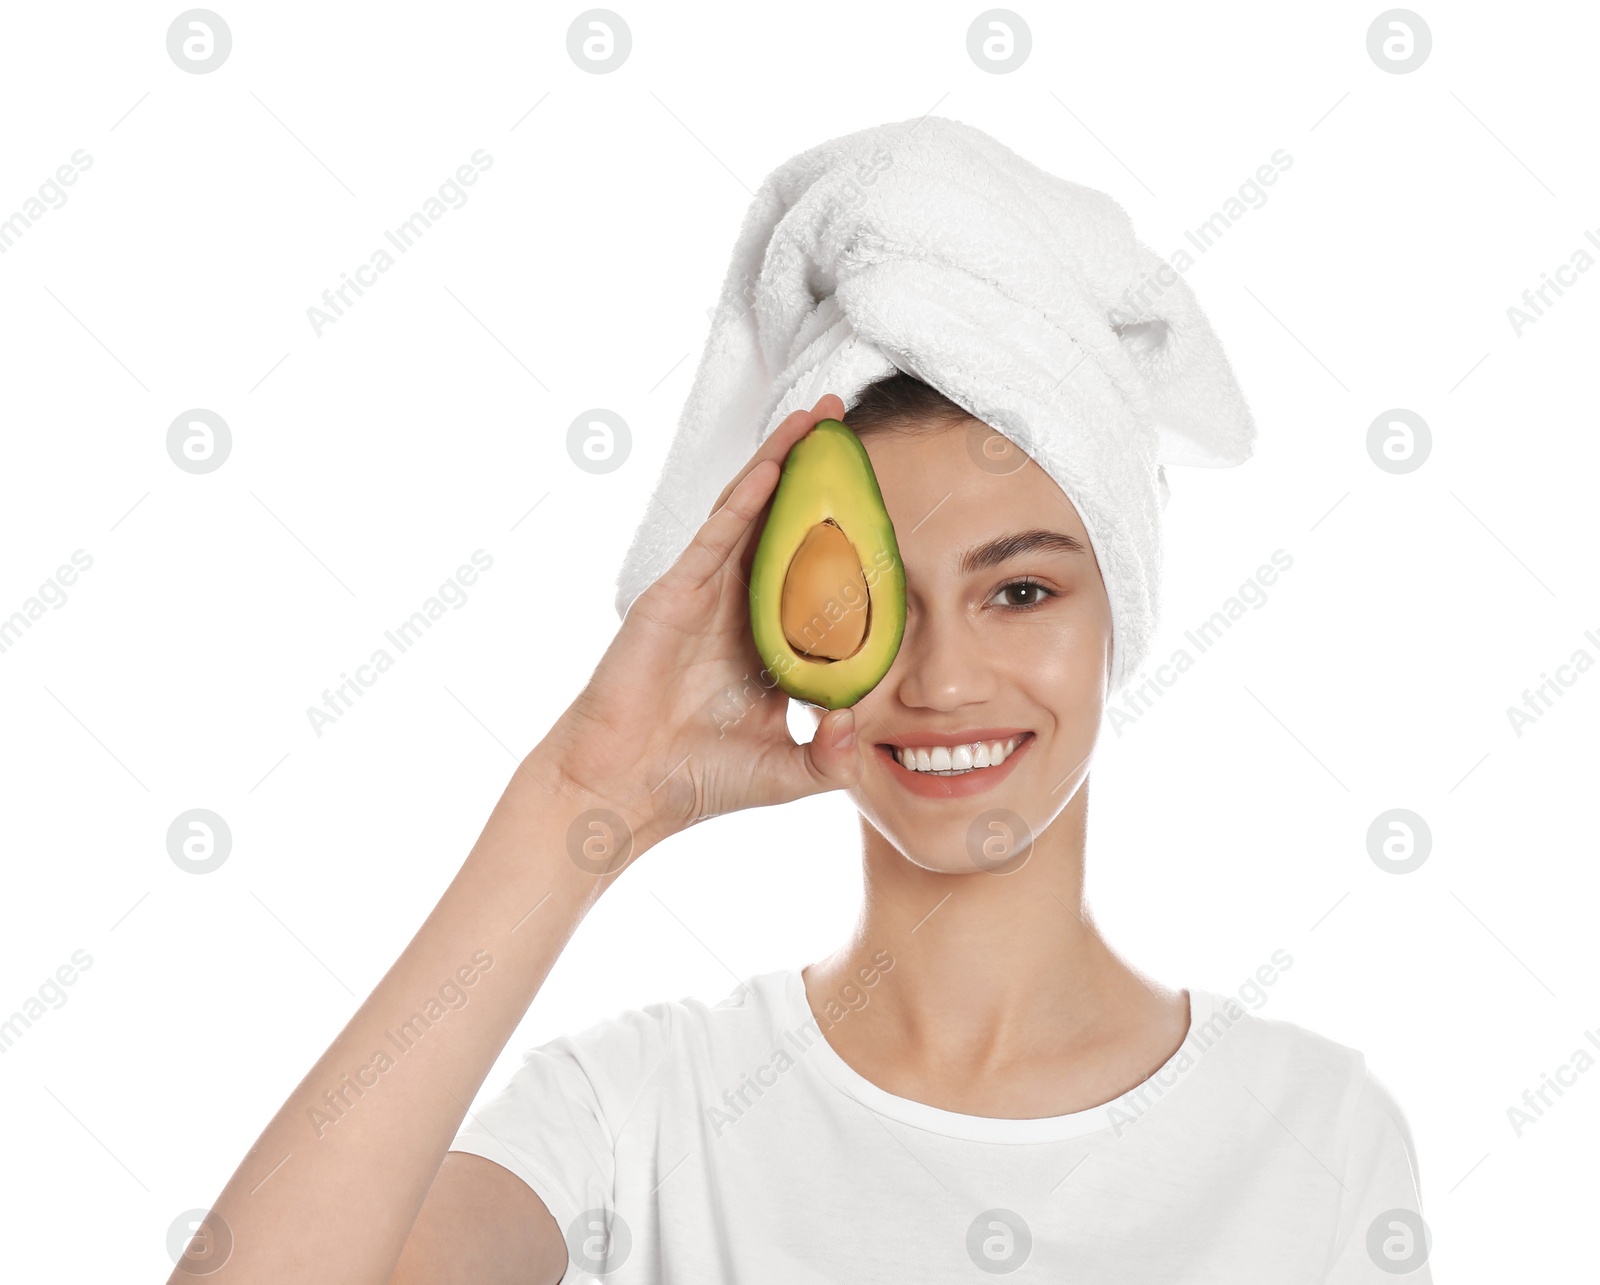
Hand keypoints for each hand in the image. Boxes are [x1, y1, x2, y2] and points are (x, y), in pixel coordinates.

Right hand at [536, 394, 861, 854]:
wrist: (624, 793)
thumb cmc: (697, 782)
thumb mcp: (789, 772)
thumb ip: (831, 755)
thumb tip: (862, 725)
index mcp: (768, 645)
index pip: (815, 577)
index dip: (845, 537)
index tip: (883, 500)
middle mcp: (738, 610)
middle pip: (785, 528)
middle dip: (816, 476)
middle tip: (851, 424)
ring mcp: (706, 597)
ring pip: (751, 515)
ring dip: (783, 463)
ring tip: (818, 417)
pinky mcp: (674, 595)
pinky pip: (717, 536)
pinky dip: (746, 498)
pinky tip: (776, 464)